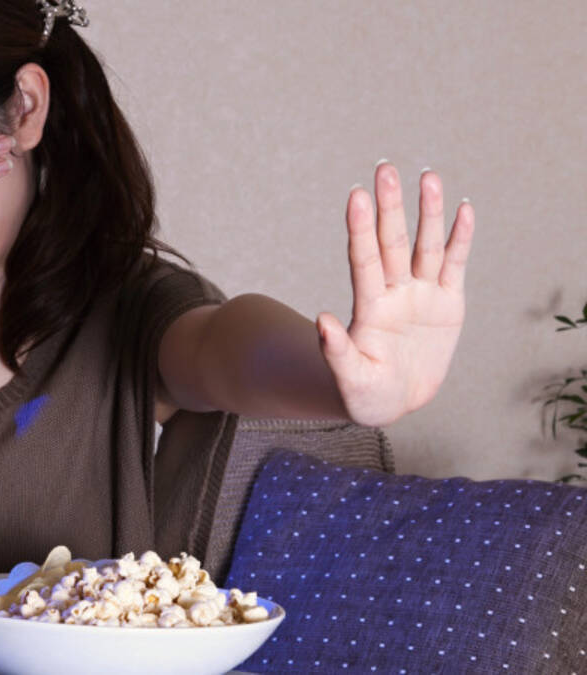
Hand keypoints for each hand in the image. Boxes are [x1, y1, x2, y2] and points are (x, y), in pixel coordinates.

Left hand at [317, 161, 475, 426]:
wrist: (391, 400)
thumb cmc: (364, 394)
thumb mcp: (350, 379)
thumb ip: (337, 352)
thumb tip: (322, 321)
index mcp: (369, 308)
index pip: (364, 260)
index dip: (360, 229)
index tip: (356, 195)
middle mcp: (394, 293)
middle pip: (392, 242)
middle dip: (390, 206)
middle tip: (385, 168)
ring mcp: (421, 295)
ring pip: (425, 245)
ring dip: (428, 212)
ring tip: (428, 176)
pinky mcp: (448, 304)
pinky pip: (454, 265)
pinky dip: (459, 239)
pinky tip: (463, 209)